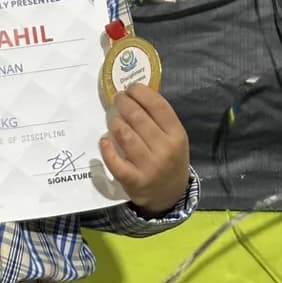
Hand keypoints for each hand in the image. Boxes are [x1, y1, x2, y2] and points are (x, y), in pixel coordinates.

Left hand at [99, 84, 189, 215]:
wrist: (169, 194)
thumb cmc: (169, 157)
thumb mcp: (173, 137)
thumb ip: (159, 117)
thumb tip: (135, 92)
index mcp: (177, 134)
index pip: (157, 105)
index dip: (140, 92)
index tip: (130, 88)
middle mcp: (165, 149)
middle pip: (138, 117)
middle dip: (123, 103)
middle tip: (117, 99)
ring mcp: (149, 166)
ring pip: (124, 135)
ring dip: (114, 122)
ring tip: (112, 118)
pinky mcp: (133, 180)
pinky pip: (114, 161)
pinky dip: (106, 148)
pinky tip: (104, 140)